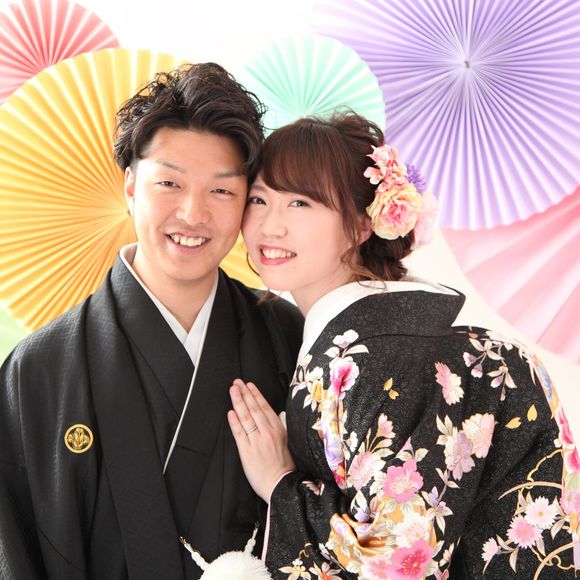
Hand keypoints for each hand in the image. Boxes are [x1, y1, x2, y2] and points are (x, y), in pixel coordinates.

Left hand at [228, 379, 295, 501]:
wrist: (281, 486)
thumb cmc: (284, 466)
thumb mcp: (286, 442)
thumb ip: (278, 428)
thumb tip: (273, 415)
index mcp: (278, 430)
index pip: (265, 408)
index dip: (256, 395)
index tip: (249, 385)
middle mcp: (268, 433)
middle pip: (254, 409)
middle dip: (244, 394)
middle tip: (236, 383)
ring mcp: (257, 441)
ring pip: (246, 418)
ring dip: (239, 402)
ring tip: (232, 391)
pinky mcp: (248, 452)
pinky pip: (240, 433)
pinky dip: (234, 422)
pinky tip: (230, 412)